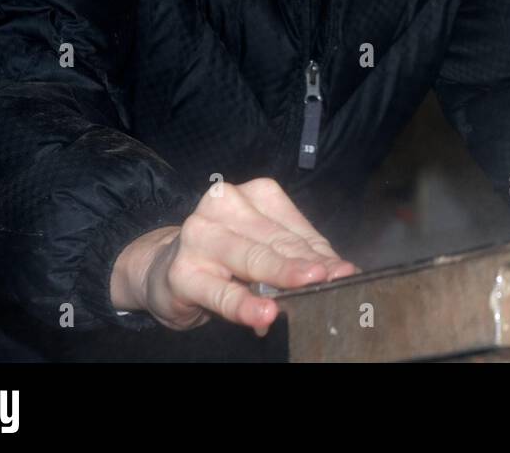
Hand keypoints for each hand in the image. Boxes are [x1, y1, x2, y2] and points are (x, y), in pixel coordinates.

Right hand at [109, 178, 357, 335]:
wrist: (164, 269)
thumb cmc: (226, 257)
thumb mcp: (264, 249)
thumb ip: (298, 257)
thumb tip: (340, 273)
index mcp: (254, 195)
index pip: (296, 227)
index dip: (322, 253)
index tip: (345, 272)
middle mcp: (225, 205)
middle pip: (277, 240)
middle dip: (307, 264)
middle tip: (332, 280)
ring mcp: (200, 234)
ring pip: (252, 258)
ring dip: (281, 276)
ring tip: (307, 289)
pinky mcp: (182, 270)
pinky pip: (221, 291)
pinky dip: (244, 305)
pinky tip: (264, 315)